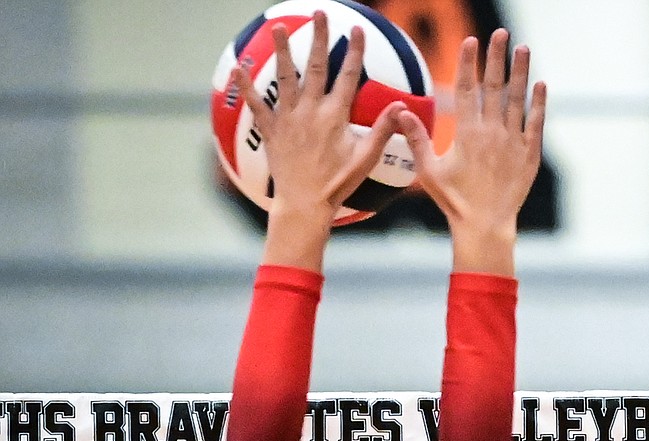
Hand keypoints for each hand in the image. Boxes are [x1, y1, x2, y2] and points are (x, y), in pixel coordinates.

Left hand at [235, 11, 399, 251]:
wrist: (305, 205)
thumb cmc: (337, 185)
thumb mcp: (365, 159)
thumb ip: (383, 131)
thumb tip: (402, 108)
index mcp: (335, 116)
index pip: (348, 76)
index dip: (354, 51)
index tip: (357, 30)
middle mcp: (311, 111)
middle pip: (315, 66)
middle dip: (318, 37)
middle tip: (319, 13)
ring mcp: (289, 119)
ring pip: (284, 77)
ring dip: (281, 50)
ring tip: (278, 27)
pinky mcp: (271, 130)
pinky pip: (256, 105)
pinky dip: (246, 86)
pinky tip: (238, 68)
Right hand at [389, 29, 545, 272]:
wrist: (485, 226)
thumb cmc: (454, 201)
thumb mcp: (430, 171)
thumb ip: (416, 139)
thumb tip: (400, 111)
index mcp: (467, 134)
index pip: (466, 89)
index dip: (468, 63)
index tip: (471, 41)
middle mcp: (492, 134)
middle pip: (495, 87)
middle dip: (497, 57)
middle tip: (501, 32)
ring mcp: (513, 143)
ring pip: (518, 100)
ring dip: (521, 72)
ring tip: (524, 48)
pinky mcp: (529, 156)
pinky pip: (535, 124)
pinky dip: (539, 104)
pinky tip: (541, 85)